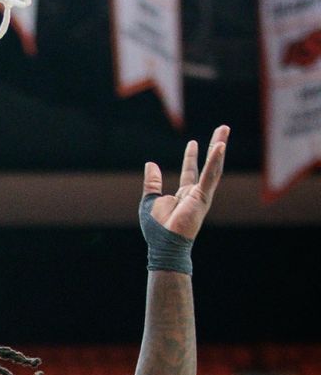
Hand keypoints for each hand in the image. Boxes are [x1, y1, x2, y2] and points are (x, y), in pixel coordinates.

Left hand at [141, 125, 229, 239]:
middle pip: (207, 165)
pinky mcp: (202, 197)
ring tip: (224, 130)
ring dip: (219, 147)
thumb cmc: (157, 228)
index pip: (190, 171)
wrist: (164, 244)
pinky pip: (209, 176)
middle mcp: (196, 193)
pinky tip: (219, 146)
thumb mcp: (150, 199)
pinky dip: (214, 161)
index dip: (191, 157)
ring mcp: (202, 195)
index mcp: (184, 195)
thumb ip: (152, 182)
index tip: (193, 143)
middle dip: (214, 146)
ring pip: (213, 167)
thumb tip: (150, 164)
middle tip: (222, 129)